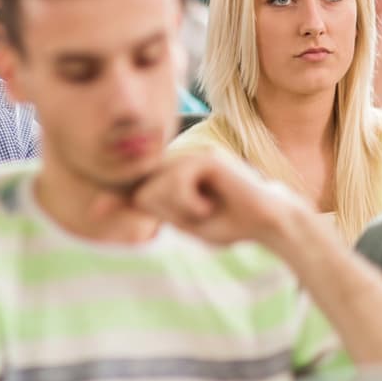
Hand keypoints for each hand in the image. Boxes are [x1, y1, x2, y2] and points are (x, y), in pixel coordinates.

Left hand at [132, 150, 304, 247]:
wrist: (270, 224)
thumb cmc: (231, 225)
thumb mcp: (183, 221)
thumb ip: (152, 208)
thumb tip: (111, 202)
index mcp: (176, 175)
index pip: (139, 189)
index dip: (134, 204)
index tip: (124, 212)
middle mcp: (181, 161)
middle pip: (143, 190)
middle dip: (167, 213)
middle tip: (198, 216)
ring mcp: (193, 156)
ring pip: (156, 187)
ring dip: (180, 210)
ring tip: (206, 210)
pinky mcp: (205, 157)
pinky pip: (176, 183)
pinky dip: (191, 204)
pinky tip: (210, 205)